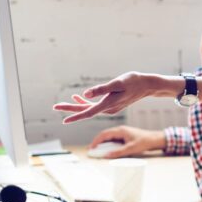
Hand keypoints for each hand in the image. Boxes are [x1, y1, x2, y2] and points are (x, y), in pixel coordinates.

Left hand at [53, 72, 177, 123]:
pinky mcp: (111, 105)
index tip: (64, 120)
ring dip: (76, 106)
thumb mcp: (117, 83)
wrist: (147, 85)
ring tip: (62, 104)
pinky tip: (79, 96)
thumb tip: (85, 94)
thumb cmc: (133, 81)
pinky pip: (95, 105)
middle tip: (55, 106)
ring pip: (89, 108)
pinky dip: (86, 101)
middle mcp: (108, 109)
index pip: (88, 112)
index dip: (75, 116)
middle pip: (86, 111)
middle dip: (70, 109)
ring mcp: (110, 108)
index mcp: (108, 105)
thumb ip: (101, 89)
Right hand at [89, 125, 165, 157]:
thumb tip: (106, 156)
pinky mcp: (125, 137)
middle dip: (97, 142)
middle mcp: (120, 130)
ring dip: (103, 144)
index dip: (96, 141)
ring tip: (97, 151)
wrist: (155, 139)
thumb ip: (118, 152)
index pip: (104, 134)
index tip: (91, 148)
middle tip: (92, 150)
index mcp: (120, 130)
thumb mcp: (131, 148)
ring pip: (109, 138)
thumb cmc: (144, 142)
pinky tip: (107, 150)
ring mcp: (123, 133)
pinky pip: (114, 140)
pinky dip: (109, 145)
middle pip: (105, 135)